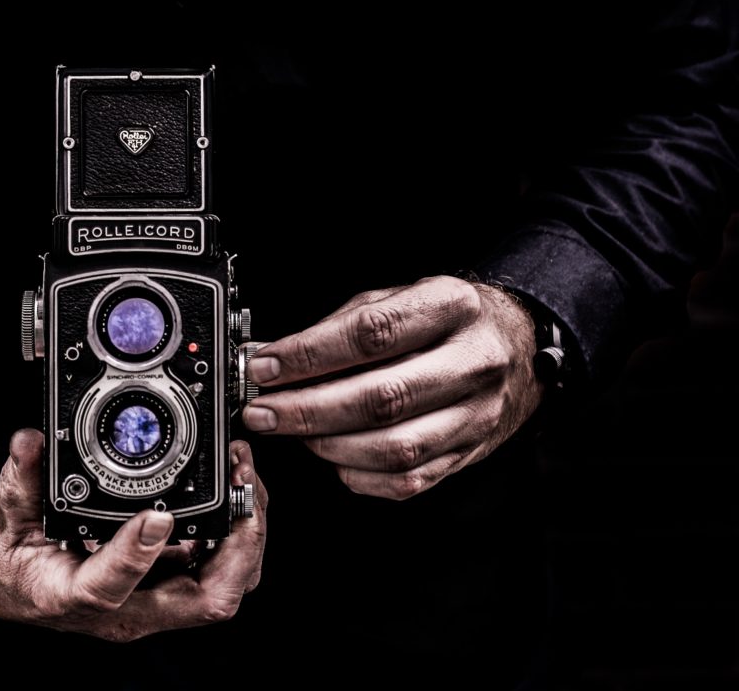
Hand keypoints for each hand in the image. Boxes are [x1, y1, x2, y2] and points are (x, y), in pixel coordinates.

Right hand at [0, 430, 266, 640]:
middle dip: (238, 542)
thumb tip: (30, 443)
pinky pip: (215, 567)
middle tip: (241, 484)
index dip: (138, 555)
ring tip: (244, 477)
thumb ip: (17, 479)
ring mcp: (149, 600)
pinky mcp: (163, 583)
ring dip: (245, 534)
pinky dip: (234, 530)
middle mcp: (123, 609)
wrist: (1, 586)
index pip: (111, 588)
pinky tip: (233, 490)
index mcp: (71, 596)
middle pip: (206, 599)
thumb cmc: (1, 561)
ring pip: (222, 584)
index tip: (156, 516)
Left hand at [242, 276, 541, 498]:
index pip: (372, 333)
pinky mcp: (470, 452)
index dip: (310, 355)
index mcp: (452, 307)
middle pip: (382, 398)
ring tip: (294, 433)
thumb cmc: (445, 321)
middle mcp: (473, 361)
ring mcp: (477, 413)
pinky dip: (359, 474)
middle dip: (308, 410)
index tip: (264, 367)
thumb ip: (340, 326)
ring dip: (329, 445)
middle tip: (262, 412)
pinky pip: (408, 480)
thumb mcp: (399, 298)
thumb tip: (275, 358)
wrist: (516, 348)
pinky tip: (333, 457)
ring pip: (395, 448)